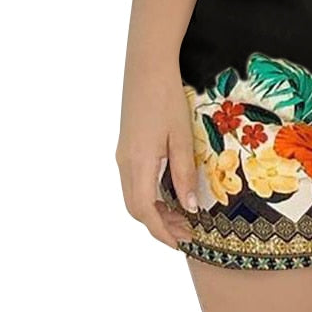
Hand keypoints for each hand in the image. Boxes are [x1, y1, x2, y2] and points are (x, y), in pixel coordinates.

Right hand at [116, 56, 196, 250]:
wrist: (147, 67)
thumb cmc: (167, 97)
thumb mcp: (181, 136)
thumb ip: (183, 172)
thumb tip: (188, 208)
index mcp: (138, 163)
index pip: (145, 211)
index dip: (163, 232)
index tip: (183, 244)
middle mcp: (124, 163)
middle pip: (136, 208)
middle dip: (160, 226)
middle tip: (188, 233)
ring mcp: (122, 155)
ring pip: (133, 196)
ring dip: (155, 211)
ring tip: (182, 217)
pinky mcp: (126, 148)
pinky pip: (134, 182)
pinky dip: (150, 196)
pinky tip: (169, 194)